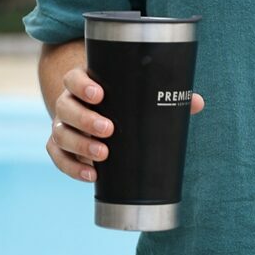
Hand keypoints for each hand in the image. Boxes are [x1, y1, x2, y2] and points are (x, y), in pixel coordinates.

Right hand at [47, 64, 204, 181]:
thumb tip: (196, 102)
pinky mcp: (61, 146)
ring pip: (60, 133)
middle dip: (85, 119)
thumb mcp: (137, 94)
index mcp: (84, 84)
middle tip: (108, 129)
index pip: (74, 78)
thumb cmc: (121, 100)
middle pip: (66, 107)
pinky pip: (58, 157)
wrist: (96, 112)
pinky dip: (71, 168)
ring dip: (79, 145)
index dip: (82, 85)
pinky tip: (92, 176)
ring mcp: (63, 125)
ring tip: (103, 155)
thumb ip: (165, 95)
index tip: (100, 94)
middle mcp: (68, 102)